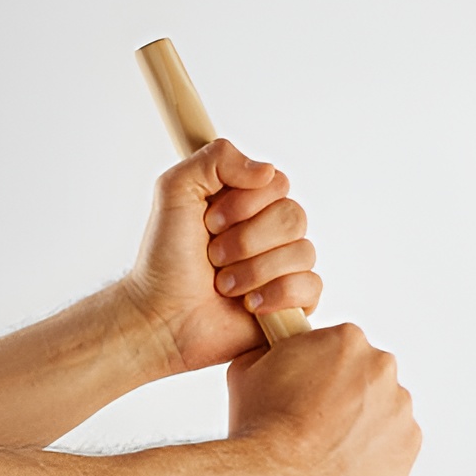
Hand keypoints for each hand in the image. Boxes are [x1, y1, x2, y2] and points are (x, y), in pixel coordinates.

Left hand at [120, 139, 320, 373]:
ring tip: (223, 286)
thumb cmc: (165, 260)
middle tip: (213, 257)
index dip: (246, 203)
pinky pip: (311, 287)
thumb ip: (216, 158)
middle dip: (247, 240)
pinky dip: (277, 295)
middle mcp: (270, 231)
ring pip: (303, 252)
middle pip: (294, 216)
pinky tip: (249, 305)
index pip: (278, 183)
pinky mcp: (293, 303)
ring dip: (254, 270)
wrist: (163, 317)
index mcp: (249, 201)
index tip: (210, 222)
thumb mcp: (175, 190)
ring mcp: (284, 267)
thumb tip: (267, 170)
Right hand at [226, 324, 420, 475]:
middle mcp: (381, 368)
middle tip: (317, 420)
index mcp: (348, 340)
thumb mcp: (249, 368)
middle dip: (346, 394)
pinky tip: (344, 462)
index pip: (340, 346)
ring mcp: (399, 408)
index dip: (321, 369)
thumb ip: (274, 351)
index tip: (309, 388)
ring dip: (363, 423)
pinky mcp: (408, 446)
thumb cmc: (263, 427)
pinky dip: (375, 453)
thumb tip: (275, 351)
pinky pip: (395, 445)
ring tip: (328, 445)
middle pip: (367, 376)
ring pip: (383, 411)